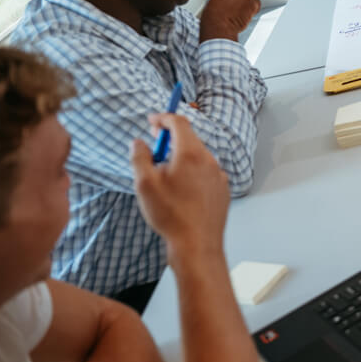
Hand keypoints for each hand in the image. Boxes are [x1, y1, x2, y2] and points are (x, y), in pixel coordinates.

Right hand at [130, 114, 229, 259]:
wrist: (196, 243)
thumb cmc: (170, 214)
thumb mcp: (144, 184)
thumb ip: (139, 158)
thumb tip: (138, 142)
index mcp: (190, 154)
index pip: (179, 123)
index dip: (163, 118)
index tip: (152, 121)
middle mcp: (209, 160)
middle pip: (189, 139)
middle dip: (170, 139)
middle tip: (153, 148)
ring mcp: (218, 175)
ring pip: (197, 157)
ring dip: (180, 158)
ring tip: (164, 178)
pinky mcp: (222, 189)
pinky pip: (205, 173)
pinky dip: (192, 173)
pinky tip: (180, 192)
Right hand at [199, 0, 269, 41]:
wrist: (217, 23)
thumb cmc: (214, 12)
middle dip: (242, 0)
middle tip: (231, 8)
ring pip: (251, 0)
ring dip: (245, 7)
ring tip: (233, 12)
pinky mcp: (254, 0)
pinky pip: (255, 7)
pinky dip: (250, 13)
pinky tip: (240, 15)